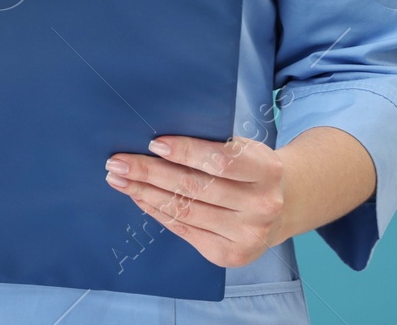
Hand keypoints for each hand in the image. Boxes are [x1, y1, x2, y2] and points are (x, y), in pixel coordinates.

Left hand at [104, 135, 286, 268]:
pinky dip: (157, 211)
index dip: (186, 152)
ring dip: (145, 193)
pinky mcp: (230, 254)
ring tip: (118, 179)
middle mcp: (262, 205)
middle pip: (195, 187)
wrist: (279, 208)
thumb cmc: (248, 170)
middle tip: (117, 162)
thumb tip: (155, 141)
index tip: (153, 144)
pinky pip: (184, 229)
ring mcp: (247, 234)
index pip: (221, 160)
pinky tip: (139, 198)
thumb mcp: (242, 149)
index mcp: (267, 170)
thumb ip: (210, 143)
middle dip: (149, 173)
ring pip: (185, 210)